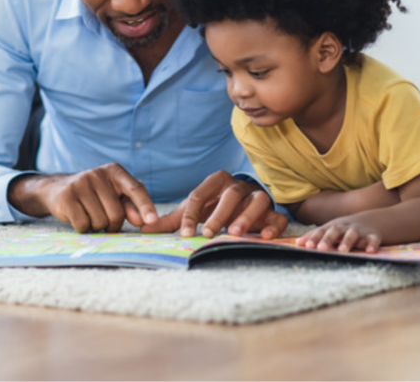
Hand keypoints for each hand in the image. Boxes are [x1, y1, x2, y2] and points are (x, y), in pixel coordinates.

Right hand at [8, 164, 158, 232]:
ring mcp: (81, 184)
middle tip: (104, 220)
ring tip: (89, 215)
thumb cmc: (93, 195)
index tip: (153, 221)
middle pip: (116, 213)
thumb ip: (130, 206)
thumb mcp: (112, 194)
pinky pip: (84, 225)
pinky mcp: (67, 197)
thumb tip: (144, 221)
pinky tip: (78, 218)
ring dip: (97, 227)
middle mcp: (98, 174)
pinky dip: (84, 228)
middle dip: (112, 224)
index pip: (135, 188)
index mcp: (114, 171)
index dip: (146, 206)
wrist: (56, 188)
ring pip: (100, 221)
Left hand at [140, 171, 287, 238]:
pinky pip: (277, 217)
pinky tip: (263, 237)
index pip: (200, 194)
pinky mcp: (273, 212)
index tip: (185, 233)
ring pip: (256, 200)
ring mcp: (257, 197)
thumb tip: (143, 228)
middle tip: (208, 233)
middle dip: (218, 214)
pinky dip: (272, 226)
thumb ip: (171, 220)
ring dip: (246, 216)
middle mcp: (238, 187)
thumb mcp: (193, 212)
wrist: (242, 205)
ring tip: (234, 233)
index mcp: (215, 182)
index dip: (191, 213)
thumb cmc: (213, 208)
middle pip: (230, 195)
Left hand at [296, 216, 382, 252]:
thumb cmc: (345, 229)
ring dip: (347, 242)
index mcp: (333, 226)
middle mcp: (344, 227)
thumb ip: (314, 236)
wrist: (371, 220)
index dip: (314, 238)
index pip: (321, 231)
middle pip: (335, 231)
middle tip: (321, 249)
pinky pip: (373, 240)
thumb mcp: (330, 230)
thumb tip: (297, 243)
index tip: (306, 246)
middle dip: (328, 239)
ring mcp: (359, 230)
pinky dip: (372, 245)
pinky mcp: (373, 235)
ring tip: (342, 250)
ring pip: (352, 235)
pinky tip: (370, 251)